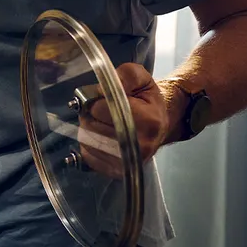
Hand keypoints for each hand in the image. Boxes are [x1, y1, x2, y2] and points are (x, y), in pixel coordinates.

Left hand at [76, 63, 177, 178]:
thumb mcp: (141, 78)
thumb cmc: (147, 101)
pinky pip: (88, 157)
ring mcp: (129, 161)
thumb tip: (101, 90)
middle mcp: (141, 146)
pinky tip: (99, 137)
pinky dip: (88, 145)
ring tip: (100, 123)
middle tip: (100, 112)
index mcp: (149, 121)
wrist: (158, 124)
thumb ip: (124, 75)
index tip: (104, 100)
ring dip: (88, 130)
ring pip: (88, 142)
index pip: (102, 109)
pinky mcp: (117, 171)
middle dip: (90, 116)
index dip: (97, 101)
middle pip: (93, 128)